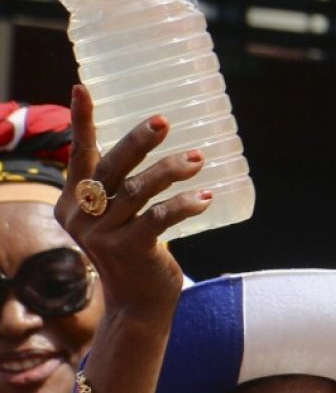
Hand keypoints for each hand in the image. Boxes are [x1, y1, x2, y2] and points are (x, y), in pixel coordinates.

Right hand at [54, 85, 211, 318]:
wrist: (137, 304)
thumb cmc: (133, 252)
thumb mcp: (118, 218)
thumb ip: (120, 189)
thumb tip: (152, 147)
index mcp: (73, 202)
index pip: (79, 154)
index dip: (81, 121)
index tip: (81, 88)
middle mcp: (81, 216)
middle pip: (112, 167)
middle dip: (138, 141)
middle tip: (163, 122)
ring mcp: (102, 234)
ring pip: (139, 190)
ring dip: (172, 170)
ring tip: (198, 159)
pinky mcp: (128, 249)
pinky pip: (159, 217)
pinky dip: (184, 204)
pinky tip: (205, 196)